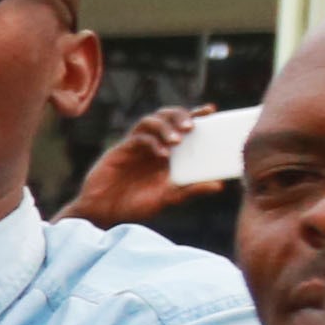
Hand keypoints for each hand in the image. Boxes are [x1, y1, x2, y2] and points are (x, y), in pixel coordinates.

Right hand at [67, 104, 204, 228]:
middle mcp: (152, 144)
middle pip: (166, 116)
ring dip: (166, 127)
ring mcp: (136, 146)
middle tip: (191, 128)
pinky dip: (152, 141)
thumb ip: (191, 189)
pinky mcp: (121, 150)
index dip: (195, 115)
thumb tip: (219, 185)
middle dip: (180, 116)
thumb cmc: (135, 206)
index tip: (210, 110)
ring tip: (177, 140)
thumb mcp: (169, 198)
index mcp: (167, 152)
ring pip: (150, 121)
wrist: (104, 213)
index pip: (182, 126)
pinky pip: (137, 137)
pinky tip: (162, 154)